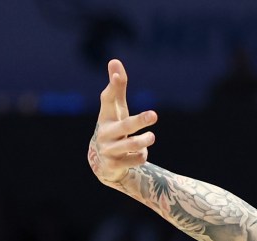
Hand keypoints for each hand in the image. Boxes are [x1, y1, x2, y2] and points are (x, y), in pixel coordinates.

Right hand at [88, 59, 156, 183]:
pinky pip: (135, 159)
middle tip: (154, 115)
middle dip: (139, 120)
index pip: (108, 99)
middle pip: (124, 126)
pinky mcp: (114, 165)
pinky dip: (142, 155)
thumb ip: (117, 88)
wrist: (102, 163)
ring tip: (152, 136)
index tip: (116, 74)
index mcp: (106, 116)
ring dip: (144, 141)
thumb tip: (114, 60)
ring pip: (131, 145)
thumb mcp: (116, 110)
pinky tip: (139, 154)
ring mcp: (109, 149)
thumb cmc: (113, 128)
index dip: (113, 87)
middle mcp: (105, 132)